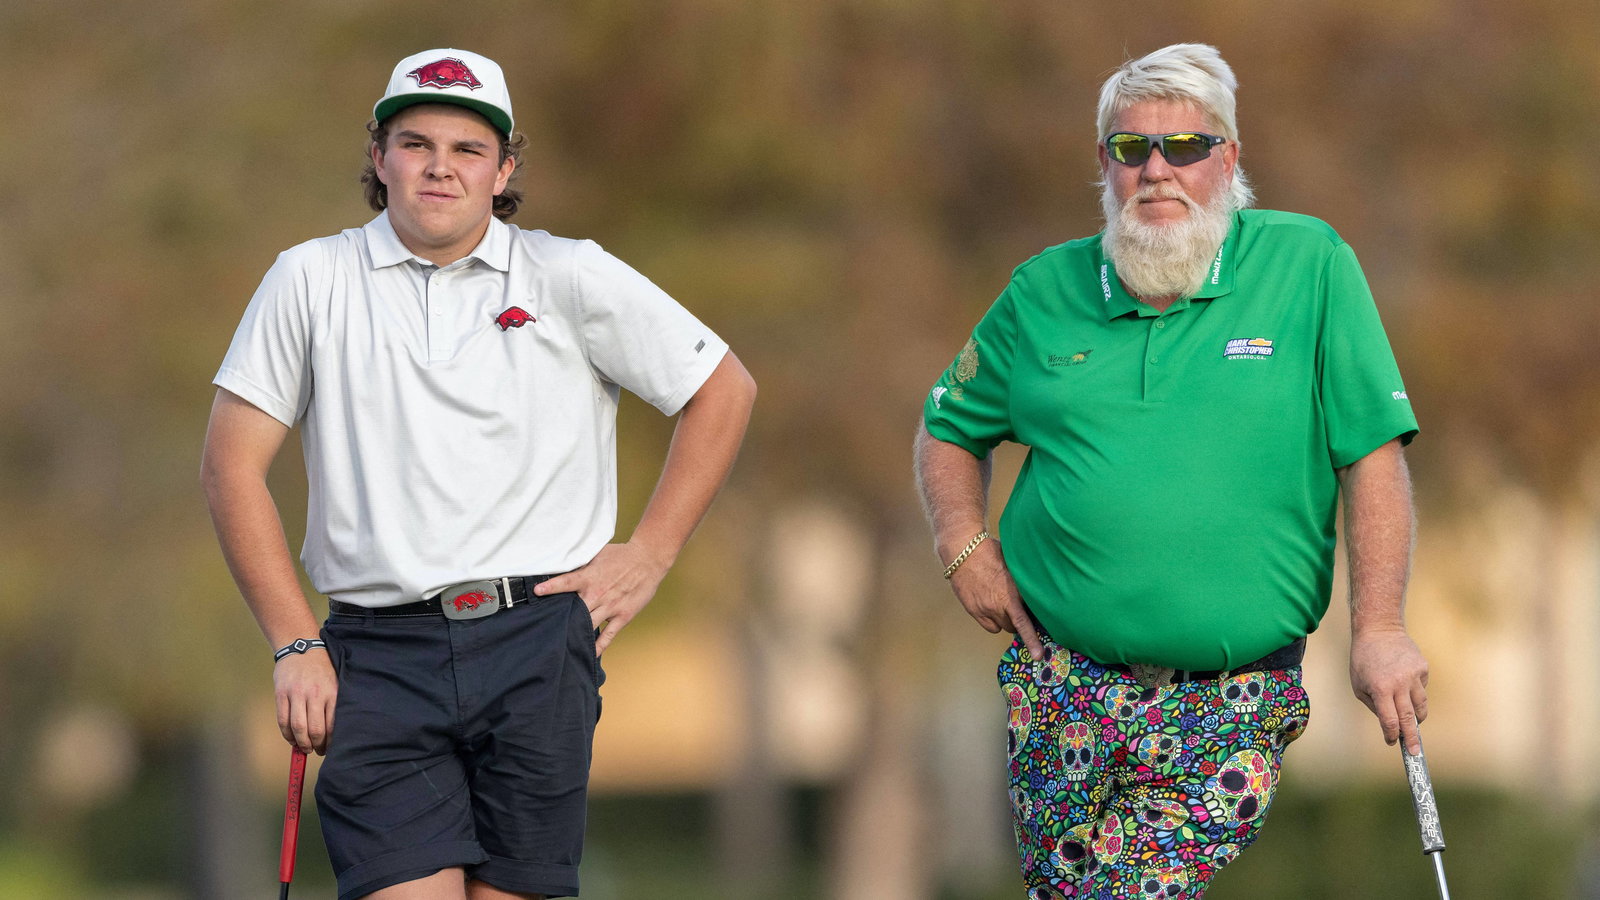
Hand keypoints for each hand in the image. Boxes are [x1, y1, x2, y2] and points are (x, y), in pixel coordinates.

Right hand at [274, 650, 336, 754]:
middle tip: (317, 751)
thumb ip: (333, 704)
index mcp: (331, 692)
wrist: (300, 647)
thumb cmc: (321, 669)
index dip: (331, 741)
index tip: (330, 748)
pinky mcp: (281, 694)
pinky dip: (287, 734)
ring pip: (298, 727)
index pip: (332, 724)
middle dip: (316, 746)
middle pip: (315, 729)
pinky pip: (282, 720)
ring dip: (301, 743)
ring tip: (305, 748)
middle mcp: (314, 694)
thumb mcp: (334, 683)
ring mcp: (296, 694)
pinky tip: (292, 739)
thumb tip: (333, 732)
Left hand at [536, 541, 669, 655]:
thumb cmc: (622, 555)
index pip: (565, 583)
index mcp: (589, 577)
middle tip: (547, 628)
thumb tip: (564, 565)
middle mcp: (597, 594)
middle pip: (574, 610)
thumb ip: (582, 564)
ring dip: (576, 633)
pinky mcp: (623, 615)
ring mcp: (610, 606)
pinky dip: (598, 645)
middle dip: (561, 618)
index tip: (536, 592)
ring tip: (563, 643)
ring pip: (588, 625)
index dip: (550, 588)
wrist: (648, 560)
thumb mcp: (598, 554)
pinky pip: (608, 635)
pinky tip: (589, 653)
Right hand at [949, 538, 1043, 659]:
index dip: (1032, 640)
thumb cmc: (990, 552)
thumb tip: (1038, 590)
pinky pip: (988, 625)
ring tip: (1003, 605)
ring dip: (1005, 620)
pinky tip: (991, 604)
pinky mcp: (972, 609)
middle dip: (1019, 622)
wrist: (962, 551)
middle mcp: (996, 605)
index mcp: (1010, 594)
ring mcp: (983, 609)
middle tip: (1021, 610)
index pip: (1023, 622)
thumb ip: (1023, 582)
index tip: (1038, 655)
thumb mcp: (1013, 566)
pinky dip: (992, 619)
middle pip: (1013, 627)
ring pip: (1000, 627)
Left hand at [1349, 626, 1428, 752]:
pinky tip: (1404, 683)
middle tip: (1415, 752)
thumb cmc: (1363, 659)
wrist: (1379, 630)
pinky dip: (1415, 692)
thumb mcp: (1358, 684)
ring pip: (1421, 705)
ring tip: (1412, 722)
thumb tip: (1390, 723)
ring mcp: (1414, 675)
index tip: (1392, 742)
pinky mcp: (1423, 668)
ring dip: (1417, 718)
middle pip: (1409, 718)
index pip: (1390, 720)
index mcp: (1380, 688)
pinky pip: (1421, 688)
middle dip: (1412, 737)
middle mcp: (1400, 683)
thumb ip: (1374, 706)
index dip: (1391, 735)